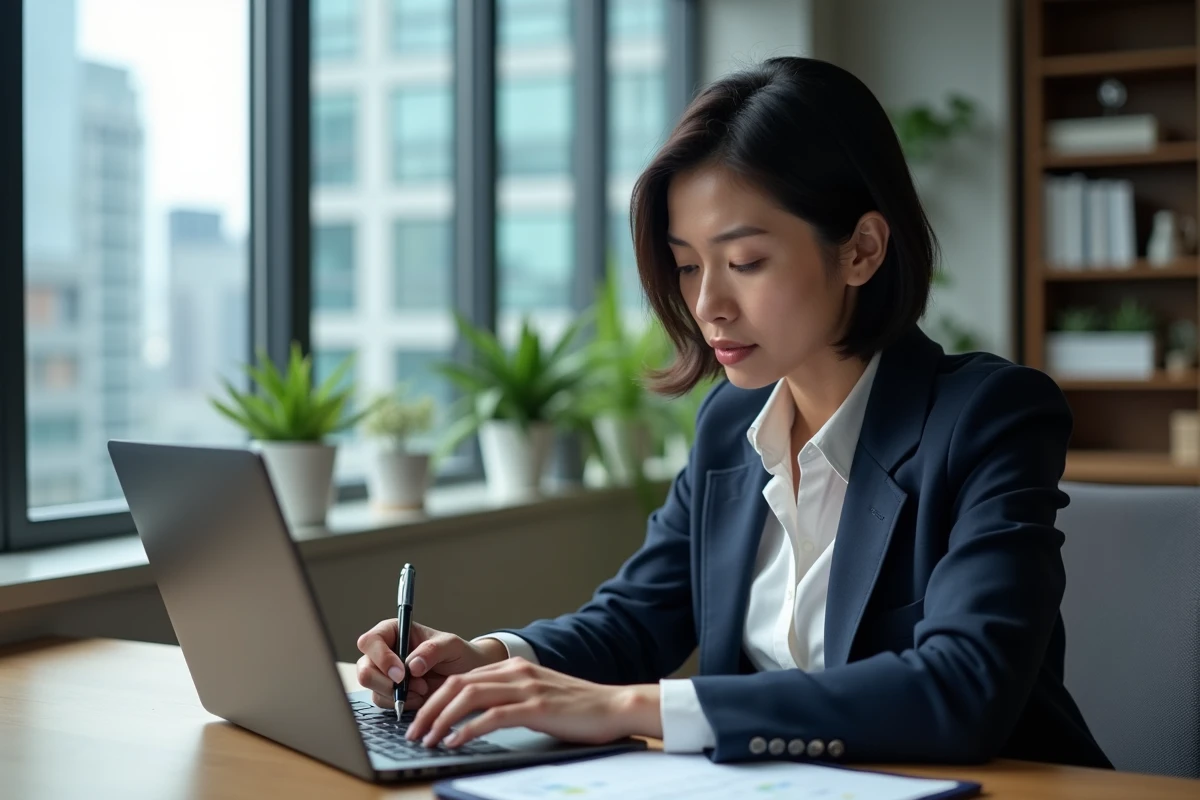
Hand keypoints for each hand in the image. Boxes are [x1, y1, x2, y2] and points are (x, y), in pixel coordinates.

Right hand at [355, 619, 507, 710]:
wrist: (464, 675)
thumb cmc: (457, 653)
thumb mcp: (450, 646)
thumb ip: (432, 650)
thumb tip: (412, 665)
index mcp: (393, 631)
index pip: (371, 641)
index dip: (381, 658)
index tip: (401, 673)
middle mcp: (384, 651)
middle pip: (364, 669)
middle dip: (387, 682)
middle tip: (414, 685)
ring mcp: (384, 673)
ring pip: (372, 688)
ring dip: (398, 694)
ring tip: (423, 689)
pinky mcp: (388, 692)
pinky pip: (383, 702)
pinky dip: (401, 704)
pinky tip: (419, 697)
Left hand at [403, 656, 661, 749]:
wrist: (615, 706)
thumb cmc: (578, 708)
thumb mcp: (537, 695)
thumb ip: (510, 698)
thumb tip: (476, 717)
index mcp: (513, 668)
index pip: (461, 678)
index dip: (435, 698)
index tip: (420, 720)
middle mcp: (515, 672)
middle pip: (458, 685)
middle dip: (429, 709)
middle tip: (413, 732)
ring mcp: (525, 688)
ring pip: (469, 697)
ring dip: (441, 719)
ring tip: (427, 739)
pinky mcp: (536, 707)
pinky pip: (492, 716)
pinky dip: (468, 729)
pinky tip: (455, 741)